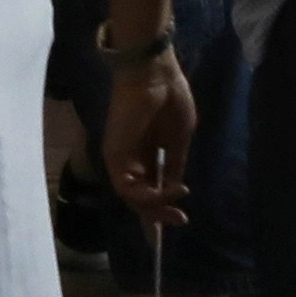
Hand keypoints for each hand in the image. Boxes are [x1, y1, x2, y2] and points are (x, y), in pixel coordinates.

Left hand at [103, 43, 200, 225]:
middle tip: (182, 220)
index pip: (153, 187)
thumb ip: (174, 164)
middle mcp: (132, 159)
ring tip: (177, 200)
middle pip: (142, 198)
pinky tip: (164, 192)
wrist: (155, 74)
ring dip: (155, 206)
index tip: (178, 222)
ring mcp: (121, 158)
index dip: (163, 207)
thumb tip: (174, 189)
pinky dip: (146, 195)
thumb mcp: (180, 137)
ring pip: (133, 198)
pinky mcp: (113, 156)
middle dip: (161, 213)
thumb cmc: (171, 98)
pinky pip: (126, 188)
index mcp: (148, 153)